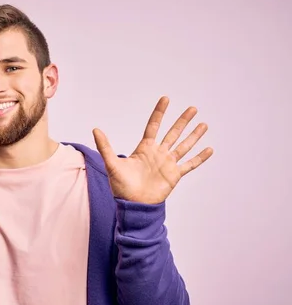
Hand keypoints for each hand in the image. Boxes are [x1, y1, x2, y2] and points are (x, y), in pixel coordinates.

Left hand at [92, 96, 213, 203]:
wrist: (133, 204)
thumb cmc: (121, 186)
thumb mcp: (112, 164)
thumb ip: (105, 147)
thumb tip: (95, 129)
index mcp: (144, 148)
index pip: (154, 126)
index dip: (159, 113)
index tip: (166, 99)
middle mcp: (158, 154)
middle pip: (172, 133)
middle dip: (182, 121)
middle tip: (193, 108)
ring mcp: (167, 164)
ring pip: (183, 145)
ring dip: (193, 135)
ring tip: (203, 124)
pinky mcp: (175, 175)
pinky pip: (190, 164)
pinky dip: (199, 157)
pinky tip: (209, 149)